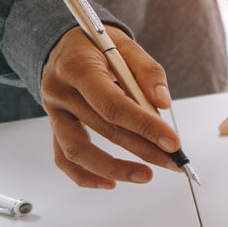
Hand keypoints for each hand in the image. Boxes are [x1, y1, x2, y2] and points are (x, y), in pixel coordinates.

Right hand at [41, 26, 181, 187]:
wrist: (63, 43)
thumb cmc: (96, 43)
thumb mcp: (125, 44)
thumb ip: (147, 71)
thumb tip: (163, 103)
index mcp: (77, 67)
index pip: (113, 104)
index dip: (144, 125)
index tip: (172, 142)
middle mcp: (60, 91)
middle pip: (104, 129)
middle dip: (144, 149)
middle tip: (173, 161)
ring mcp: (54, 111)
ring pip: (78, 150)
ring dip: (114, 168)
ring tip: (146, 175)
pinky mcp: (55, 125)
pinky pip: (64, 157)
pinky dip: (85, 175)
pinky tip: (111, 183)